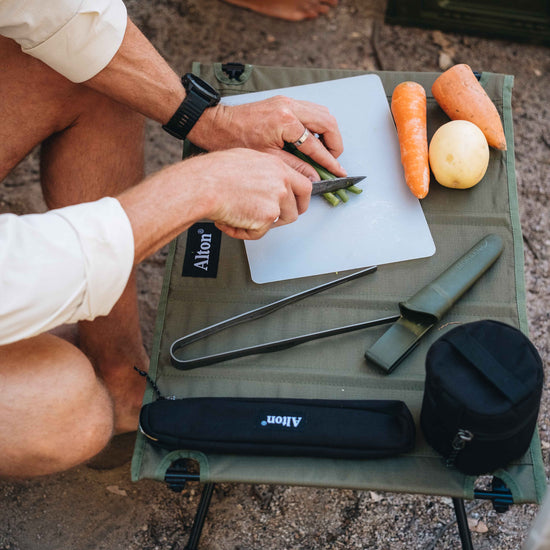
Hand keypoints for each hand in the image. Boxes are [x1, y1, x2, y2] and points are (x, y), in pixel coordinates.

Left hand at [189, 96, 345, 179]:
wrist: (216, 124)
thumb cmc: (234, 141)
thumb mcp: (267, 160)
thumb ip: (295, 167)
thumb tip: (314, 177)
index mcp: (285, 122)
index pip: (315, 144)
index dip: (329, 161)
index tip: (338, 172)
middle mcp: (289, 107)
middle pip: (327, 122)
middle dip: (334, 144)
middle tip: (332, 161)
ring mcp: (287, 102)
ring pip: (322, 114)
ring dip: (327, 134)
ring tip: (324, 152)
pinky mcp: (284, 102)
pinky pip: (311, 111)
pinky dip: (317, 126)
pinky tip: (312, 141)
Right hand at [194, 148, 312, 239]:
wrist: (204, 185)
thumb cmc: (215, 171)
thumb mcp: (246, 159)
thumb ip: (264, 172)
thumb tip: (266, 181)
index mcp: (278, 167)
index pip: (304, 186)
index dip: (300, 199)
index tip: (297, 205)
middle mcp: (281, 183)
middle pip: (297, 208)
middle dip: (286, 217)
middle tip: (271, 220)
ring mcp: (276, 201)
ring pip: (278, 222)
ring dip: (262, 224)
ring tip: (240, 216)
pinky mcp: (267, 217)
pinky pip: (259, 233)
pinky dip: (244, 232)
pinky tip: (230, 221)